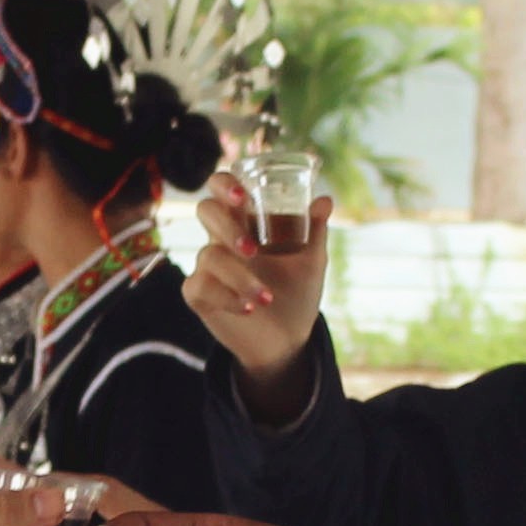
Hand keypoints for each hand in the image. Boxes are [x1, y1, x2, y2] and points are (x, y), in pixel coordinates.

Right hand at [185, 181, 329, 402]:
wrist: (288, 341)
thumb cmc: (297, 294)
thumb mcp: (311, 262)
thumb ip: (315, 230)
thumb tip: (325, 200)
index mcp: (246, 223)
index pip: (222, 189)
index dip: (225, 184)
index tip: (242, 195)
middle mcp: (223, 240)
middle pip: (206, 210)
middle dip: (227, 226)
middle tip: (252, 250)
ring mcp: (208, 267)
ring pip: (209, 255)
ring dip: (240, 277)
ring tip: (267, 297)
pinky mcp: (200, 295)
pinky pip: (201, 286)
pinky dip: (228, 297)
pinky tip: (250, 308)